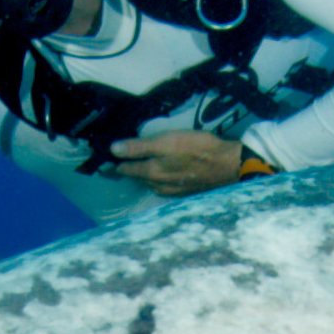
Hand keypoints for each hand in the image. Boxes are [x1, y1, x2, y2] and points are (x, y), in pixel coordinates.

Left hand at [105, 130, 248, 195]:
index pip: (126, 169)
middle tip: (119, 163)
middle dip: (129, 171)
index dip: (115, 163)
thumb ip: (139, 147)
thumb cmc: (197, 148)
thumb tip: (113, 150)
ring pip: (152, 184)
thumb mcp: (166, 142)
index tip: (105, 161)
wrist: (229, 165)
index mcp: (151, 173)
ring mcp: (173, 191)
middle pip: (138, 178)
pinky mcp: (186, 191)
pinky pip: (166, 187)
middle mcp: (159, 186)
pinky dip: (160, 180)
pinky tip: (163, 175)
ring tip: (140, 168)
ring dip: (145, 177)